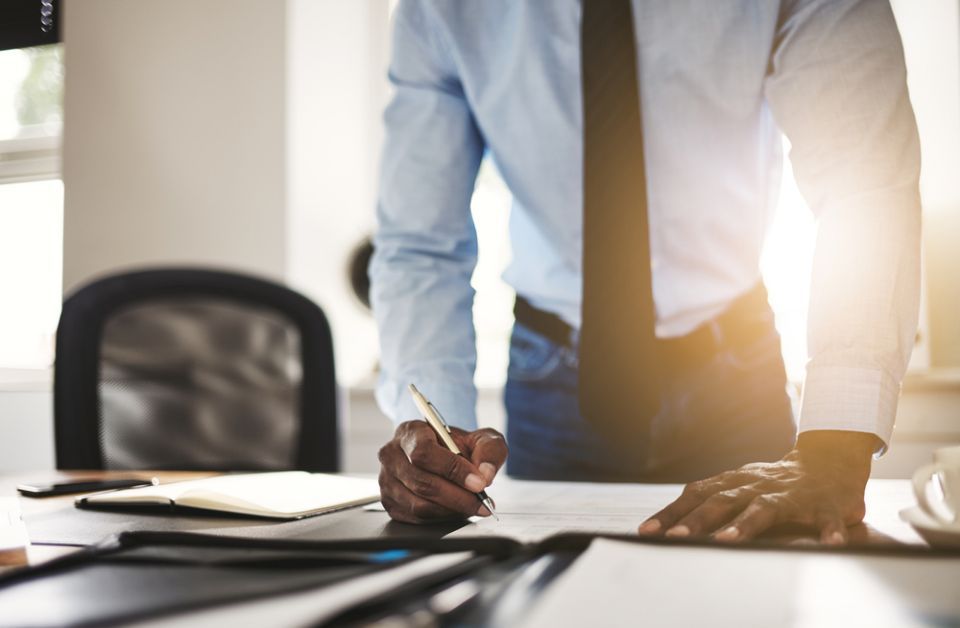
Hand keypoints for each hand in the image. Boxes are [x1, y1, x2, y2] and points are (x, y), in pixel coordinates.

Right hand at [378, 421, 507, 523]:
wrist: (444, 455)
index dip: (452, 470)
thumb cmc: (459, 446)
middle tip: (482, 502)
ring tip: (473, 506)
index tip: (478, 483)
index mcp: (410, 432)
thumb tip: (485, 474)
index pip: (424, 453)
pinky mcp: (390, 503)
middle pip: (422, 482)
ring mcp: (386, 480)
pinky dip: (441, 518)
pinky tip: (456, 510)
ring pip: (419, 505)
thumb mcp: (481, 439)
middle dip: (458, 497)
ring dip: (451, 510)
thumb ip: (489, 451)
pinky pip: (416, 519)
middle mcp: (392, 455)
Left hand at [638, 430, 877, 543]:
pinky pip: (827, 518)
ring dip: (744, 525)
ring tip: (727, 542)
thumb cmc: (777, 482)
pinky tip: (830, 544)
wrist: (831, 460)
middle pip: (722, 500)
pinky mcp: (826, 504)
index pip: (696, 494)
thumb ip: (712, 502)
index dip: (672, 512)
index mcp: (736, 482)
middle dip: (697, 520)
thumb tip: (668, 525)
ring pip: (764, 508)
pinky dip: (829, 530)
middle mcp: (758, 485)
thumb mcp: (742, 486)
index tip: (647, 530)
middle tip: (674, 537)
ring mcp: (791, 493)